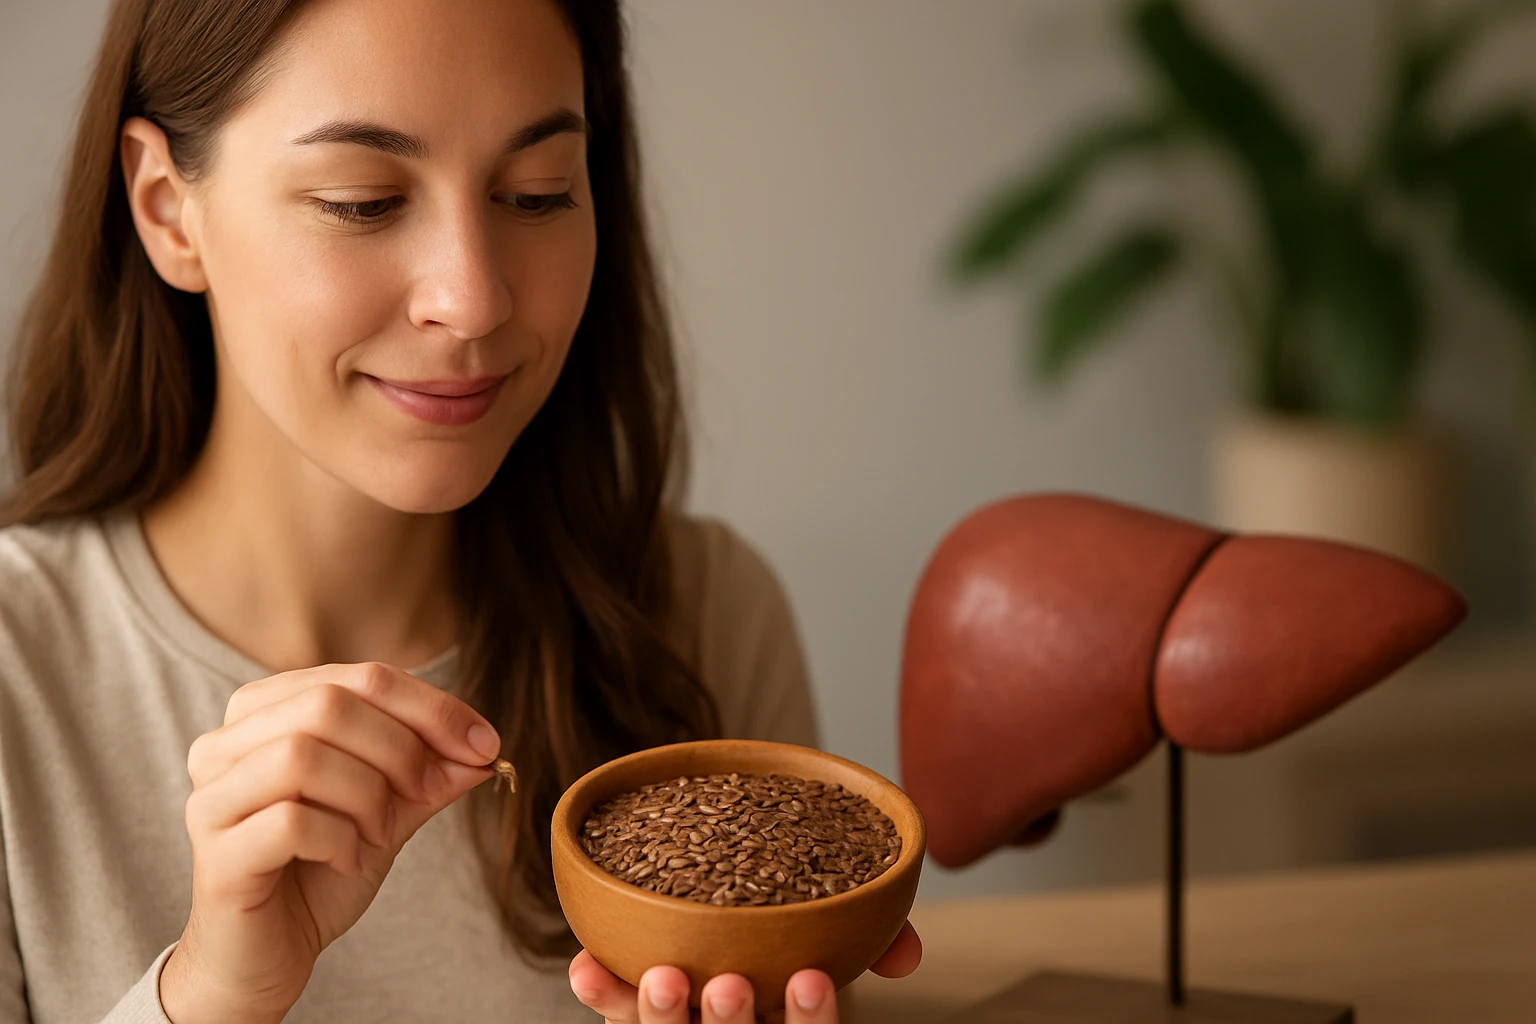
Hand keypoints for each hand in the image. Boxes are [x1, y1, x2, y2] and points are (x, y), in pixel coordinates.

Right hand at [159, 662, 500, 1022]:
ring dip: (365, 794)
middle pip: (328, 704)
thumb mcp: (390, 811)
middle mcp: (225, 743)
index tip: (484, 745)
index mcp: (267, 712)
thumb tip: (484, 748)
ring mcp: (212, 798)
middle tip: (425, 793)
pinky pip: (289, 822)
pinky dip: (339, 840)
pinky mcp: (215, 855)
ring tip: (380, 832)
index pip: (361, 677)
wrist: (267, 956)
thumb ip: (430, 775)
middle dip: (400, 748)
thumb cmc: (321, 871)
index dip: (433, 708)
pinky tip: (348, 861)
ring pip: (301, 755)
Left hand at [568, 920, 921, 1022]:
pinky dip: (601, 993)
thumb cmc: (791, 938)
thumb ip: (875, 941)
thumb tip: (906, 953)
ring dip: (661, 1017)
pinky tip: (588, 967)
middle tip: (729, 984)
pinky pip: (613, 1017)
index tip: (811, 979)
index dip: (809, 1023)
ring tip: (663, 976)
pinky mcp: (635, 1016)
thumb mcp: (838, 941)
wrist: (729, 935)